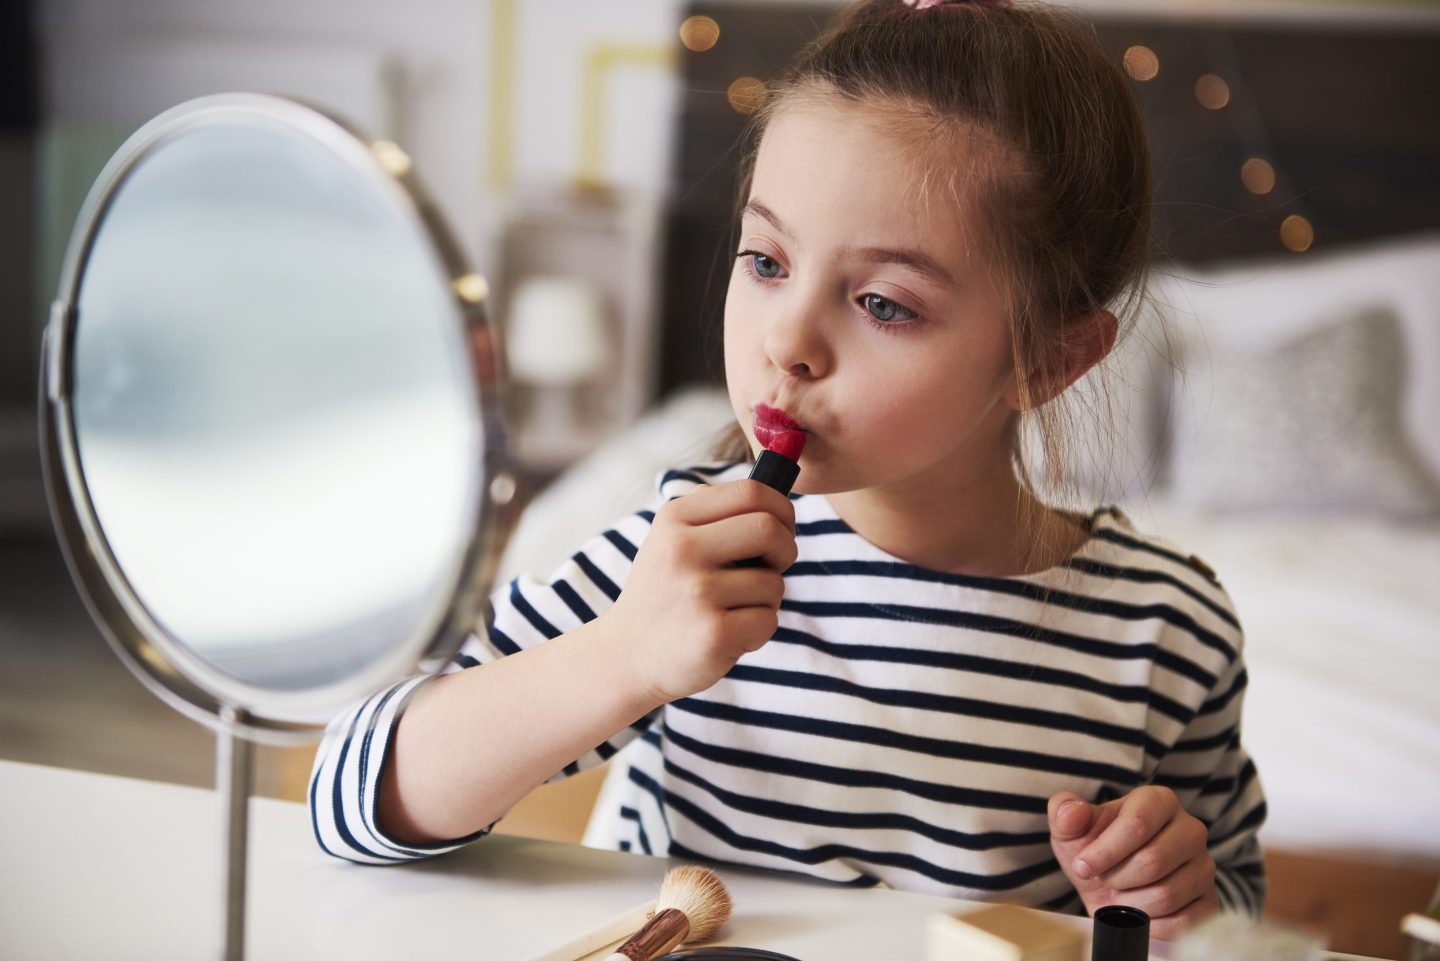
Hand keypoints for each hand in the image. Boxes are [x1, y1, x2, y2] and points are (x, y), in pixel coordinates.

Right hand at [604, 480, 796, 704]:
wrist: (627, 656)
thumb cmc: (665, 594)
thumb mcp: (670, 541)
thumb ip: (712, 515)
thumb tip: (772, 497)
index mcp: (674, 518)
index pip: (752, 492)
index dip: (781, 509)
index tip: (781, 530)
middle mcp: (682, 550)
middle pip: (770, 529)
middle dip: (785, 550)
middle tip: (772, 569)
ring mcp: (696, 592)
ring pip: (773, 583)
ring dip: (767, 600)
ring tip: (732, 611)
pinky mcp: (712, 634)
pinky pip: (768, 620)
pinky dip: (758, 632)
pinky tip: (730, 637)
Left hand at [1047, 786, 1218, 940]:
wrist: (1109, 884)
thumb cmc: (1093, 850)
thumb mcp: (1071, 828)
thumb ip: (1065, 812)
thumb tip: (1072, 813)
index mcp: (1158, 801)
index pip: (1138, 823)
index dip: (1105, 851)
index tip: (1083, 865)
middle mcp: (1190, 829)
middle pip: (1153, 861)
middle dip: (1117, 878)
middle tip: (1105, 879)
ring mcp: (1204, 866)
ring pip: (1167, 895)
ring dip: (1131, 903)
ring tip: (1121, 893)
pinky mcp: (1209, 901)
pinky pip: (1183, 922)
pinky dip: (1151, 925)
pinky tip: (1138, 911)